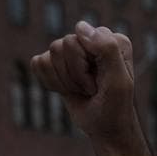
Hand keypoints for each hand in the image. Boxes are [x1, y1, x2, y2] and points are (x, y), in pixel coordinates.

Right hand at [30, 23, 135, 143]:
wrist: (105, 129)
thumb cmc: (115, 107)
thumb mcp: (118, 82)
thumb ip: (107, 49)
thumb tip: (80, 26)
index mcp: (112, 40)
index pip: (80, 37)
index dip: (84, 67)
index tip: (100, 84)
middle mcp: (93, 41)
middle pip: (61, 45)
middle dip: (73, 75)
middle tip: (91, 89)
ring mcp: (75, 51)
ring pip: (50, 54)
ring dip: (64, 81)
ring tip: (82, 90)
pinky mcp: (58, 62)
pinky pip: (38, 63)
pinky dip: (50, 82)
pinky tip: (67, 90)